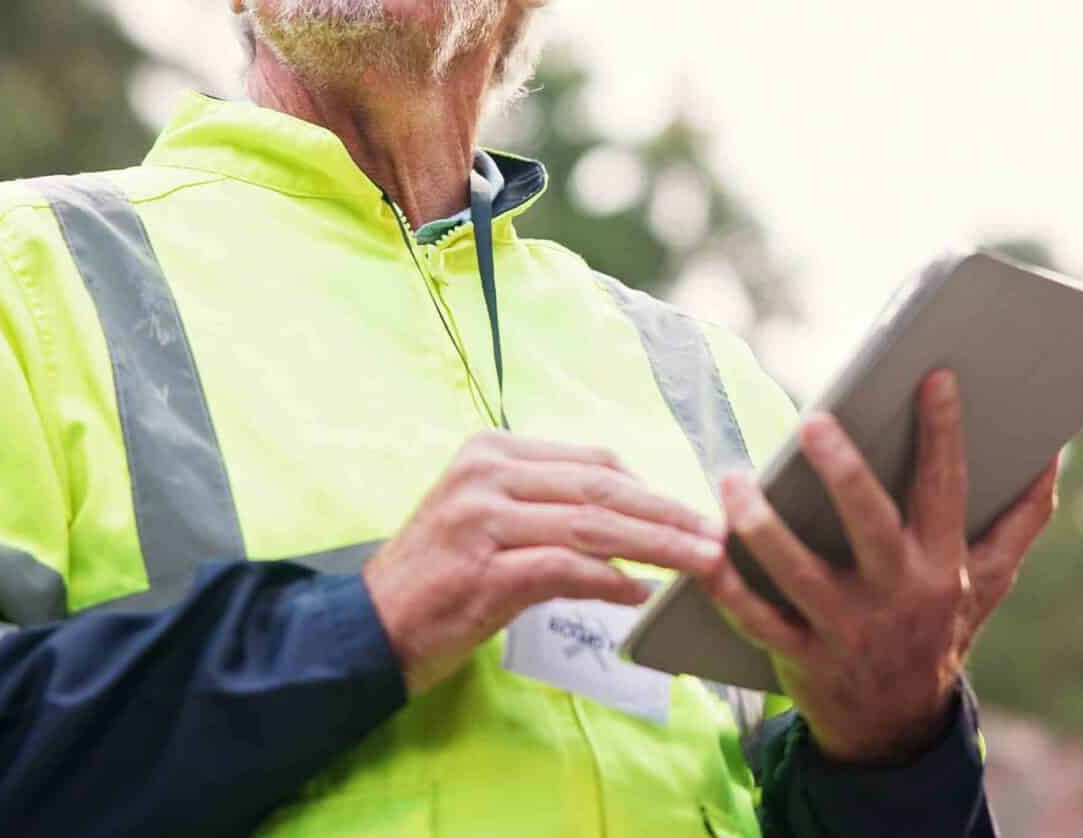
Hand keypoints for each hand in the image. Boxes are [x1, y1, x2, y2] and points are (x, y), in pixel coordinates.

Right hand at [363, 431, 725, 694]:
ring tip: (701, 563)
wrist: (366, 630)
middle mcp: (485, 474)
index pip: (592, 462)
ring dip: (656, 545)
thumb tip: (629, 527)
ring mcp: (482, 520)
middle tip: (716, 535)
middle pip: (601, 487)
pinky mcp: (483, 570)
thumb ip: (548, 510)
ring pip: (593, 524)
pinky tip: (639, 594)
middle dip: (667, 513)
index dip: (650, 487)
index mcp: (490, 452)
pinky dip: (609, 580)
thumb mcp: (486, 521)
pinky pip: (565, 568)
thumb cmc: (435, 580)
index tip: (693, 512)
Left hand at [698, 371, 1060, 764]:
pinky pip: (755, 621)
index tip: (935, 377)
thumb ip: (1023, 518)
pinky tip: (703, 550)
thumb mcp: (989, 580)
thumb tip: (1055, 453)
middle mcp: (896, 596)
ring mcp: (845, 630)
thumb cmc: (938, 628)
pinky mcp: (799, 658)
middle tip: (814, 422)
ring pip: (797, 575)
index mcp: (942, 566)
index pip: (947, 491)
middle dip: (845, 474)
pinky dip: (725, 588)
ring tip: (736, 480)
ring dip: (762, 528)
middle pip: (871, 528)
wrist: (896, 728)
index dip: (944, 434)